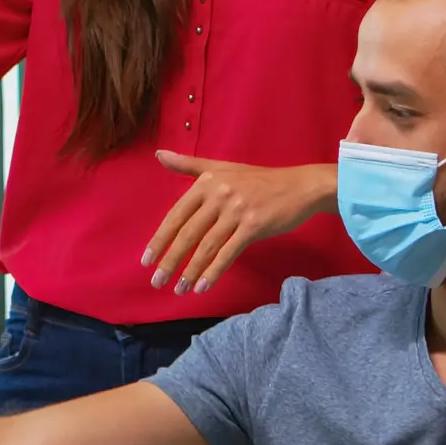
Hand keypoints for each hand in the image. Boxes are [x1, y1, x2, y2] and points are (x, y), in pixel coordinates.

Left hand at [142, 156, 335, 294]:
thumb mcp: (222, 167)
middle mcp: (219, 194)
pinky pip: (228, 253)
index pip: (176, 215)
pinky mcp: (254, 226)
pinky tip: (202, 286)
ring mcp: (237, 210)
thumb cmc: (258, 180)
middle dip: (170, 260)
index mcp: (206, 182)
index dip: (160, 239)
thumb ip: (189, 165)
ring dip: (190, 271)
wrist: (299, 186)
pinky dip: (213, 272)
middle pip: (188, 233)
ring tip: (178, 289)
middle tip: (156, 281)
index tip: (146, 260)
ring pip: (207, 246)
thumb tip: (159, 155)